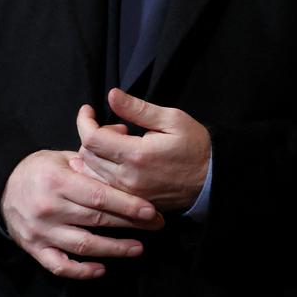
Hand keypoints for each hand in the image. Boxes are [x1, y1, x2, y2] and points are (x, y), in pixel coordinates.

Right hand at [0, 149, 163, 279]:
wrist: (1, 188)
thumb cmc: (40, 170)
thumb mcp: (63, 156)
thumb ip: (93, 153)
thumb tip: (123, 131)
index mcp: (57, 182)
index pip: (99, 196)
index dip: (127, 205)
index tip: (152, 210)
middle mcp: (49, 209)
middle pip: (97, 221)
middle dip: (130, 225)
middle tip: (157, 225)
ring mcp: (41, 232)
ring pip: (83, 246)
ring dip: (114, 250)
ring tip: (138, 248)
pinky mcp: (34, 248)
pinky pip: (59, 265)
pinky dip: (80, 271)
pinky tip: (101, 269)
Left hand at [75, 88, 210, 212]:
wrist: (212, 180)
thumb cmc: (195, 146)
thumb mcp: (172, 119)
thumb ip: (138, 109)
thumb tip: (111, 95)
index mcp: (136, 155)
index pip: (91, 138)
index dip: (84, 121)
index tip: (89, 110)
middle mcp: (127, 177)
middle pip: (87, 155)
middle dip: (94, 136)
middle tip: (120, 128)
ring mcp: (127, 193)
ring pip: (91, 172)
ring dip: (96, 154)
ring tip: (119, 145)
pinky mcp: (130, 201)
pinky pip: (101, 186)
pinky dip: (100, 170)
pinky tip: (117, 161)